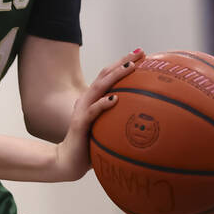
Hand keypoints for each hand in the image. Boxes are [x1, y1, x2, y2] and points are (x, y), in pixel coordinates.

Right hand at [52, 48, 144, 181]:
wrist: (68, 162)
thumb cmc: (89, 147)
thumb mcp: (106, 130)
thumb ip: (119, 121)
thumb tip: (146, 120)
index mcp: (94, 99)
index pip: (109, 76)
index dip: (124, 63)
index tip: (141, 53)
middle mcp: (87, 100)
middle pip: (105, 74)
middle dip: (123, 61)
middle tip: (140, 51)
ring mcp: (83, 110)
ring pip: (100, 87)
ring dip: (116, 75)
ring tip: (131, 67)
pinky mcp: (80, 124)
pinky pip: (93, 111)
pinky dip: (103, 103)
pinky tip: (115, 99)